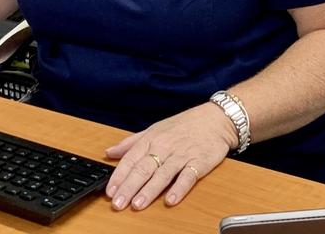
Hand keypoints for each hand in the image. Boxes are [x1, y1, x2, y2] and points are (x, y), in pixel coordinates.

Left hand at [104, 102, 236, 209]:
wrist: (215, 119)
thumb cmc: (183, 126)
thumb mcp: (154, 129)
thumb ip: (131, 143)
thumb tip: (109, 153)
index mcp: (151, 139)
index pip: (131, 159)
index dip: (119, 176)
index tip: (109, 192)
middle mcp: (164, 147)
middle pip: (144, 168)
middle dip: (129, 187)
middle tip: (118, 204)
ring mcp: (182, 155)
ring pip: (163, 174)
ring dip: (149, 190)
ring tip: (138, 204)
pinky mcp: (199, 162)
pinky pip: (188, 176)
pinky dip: (179, 188)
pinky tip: (170, 200)